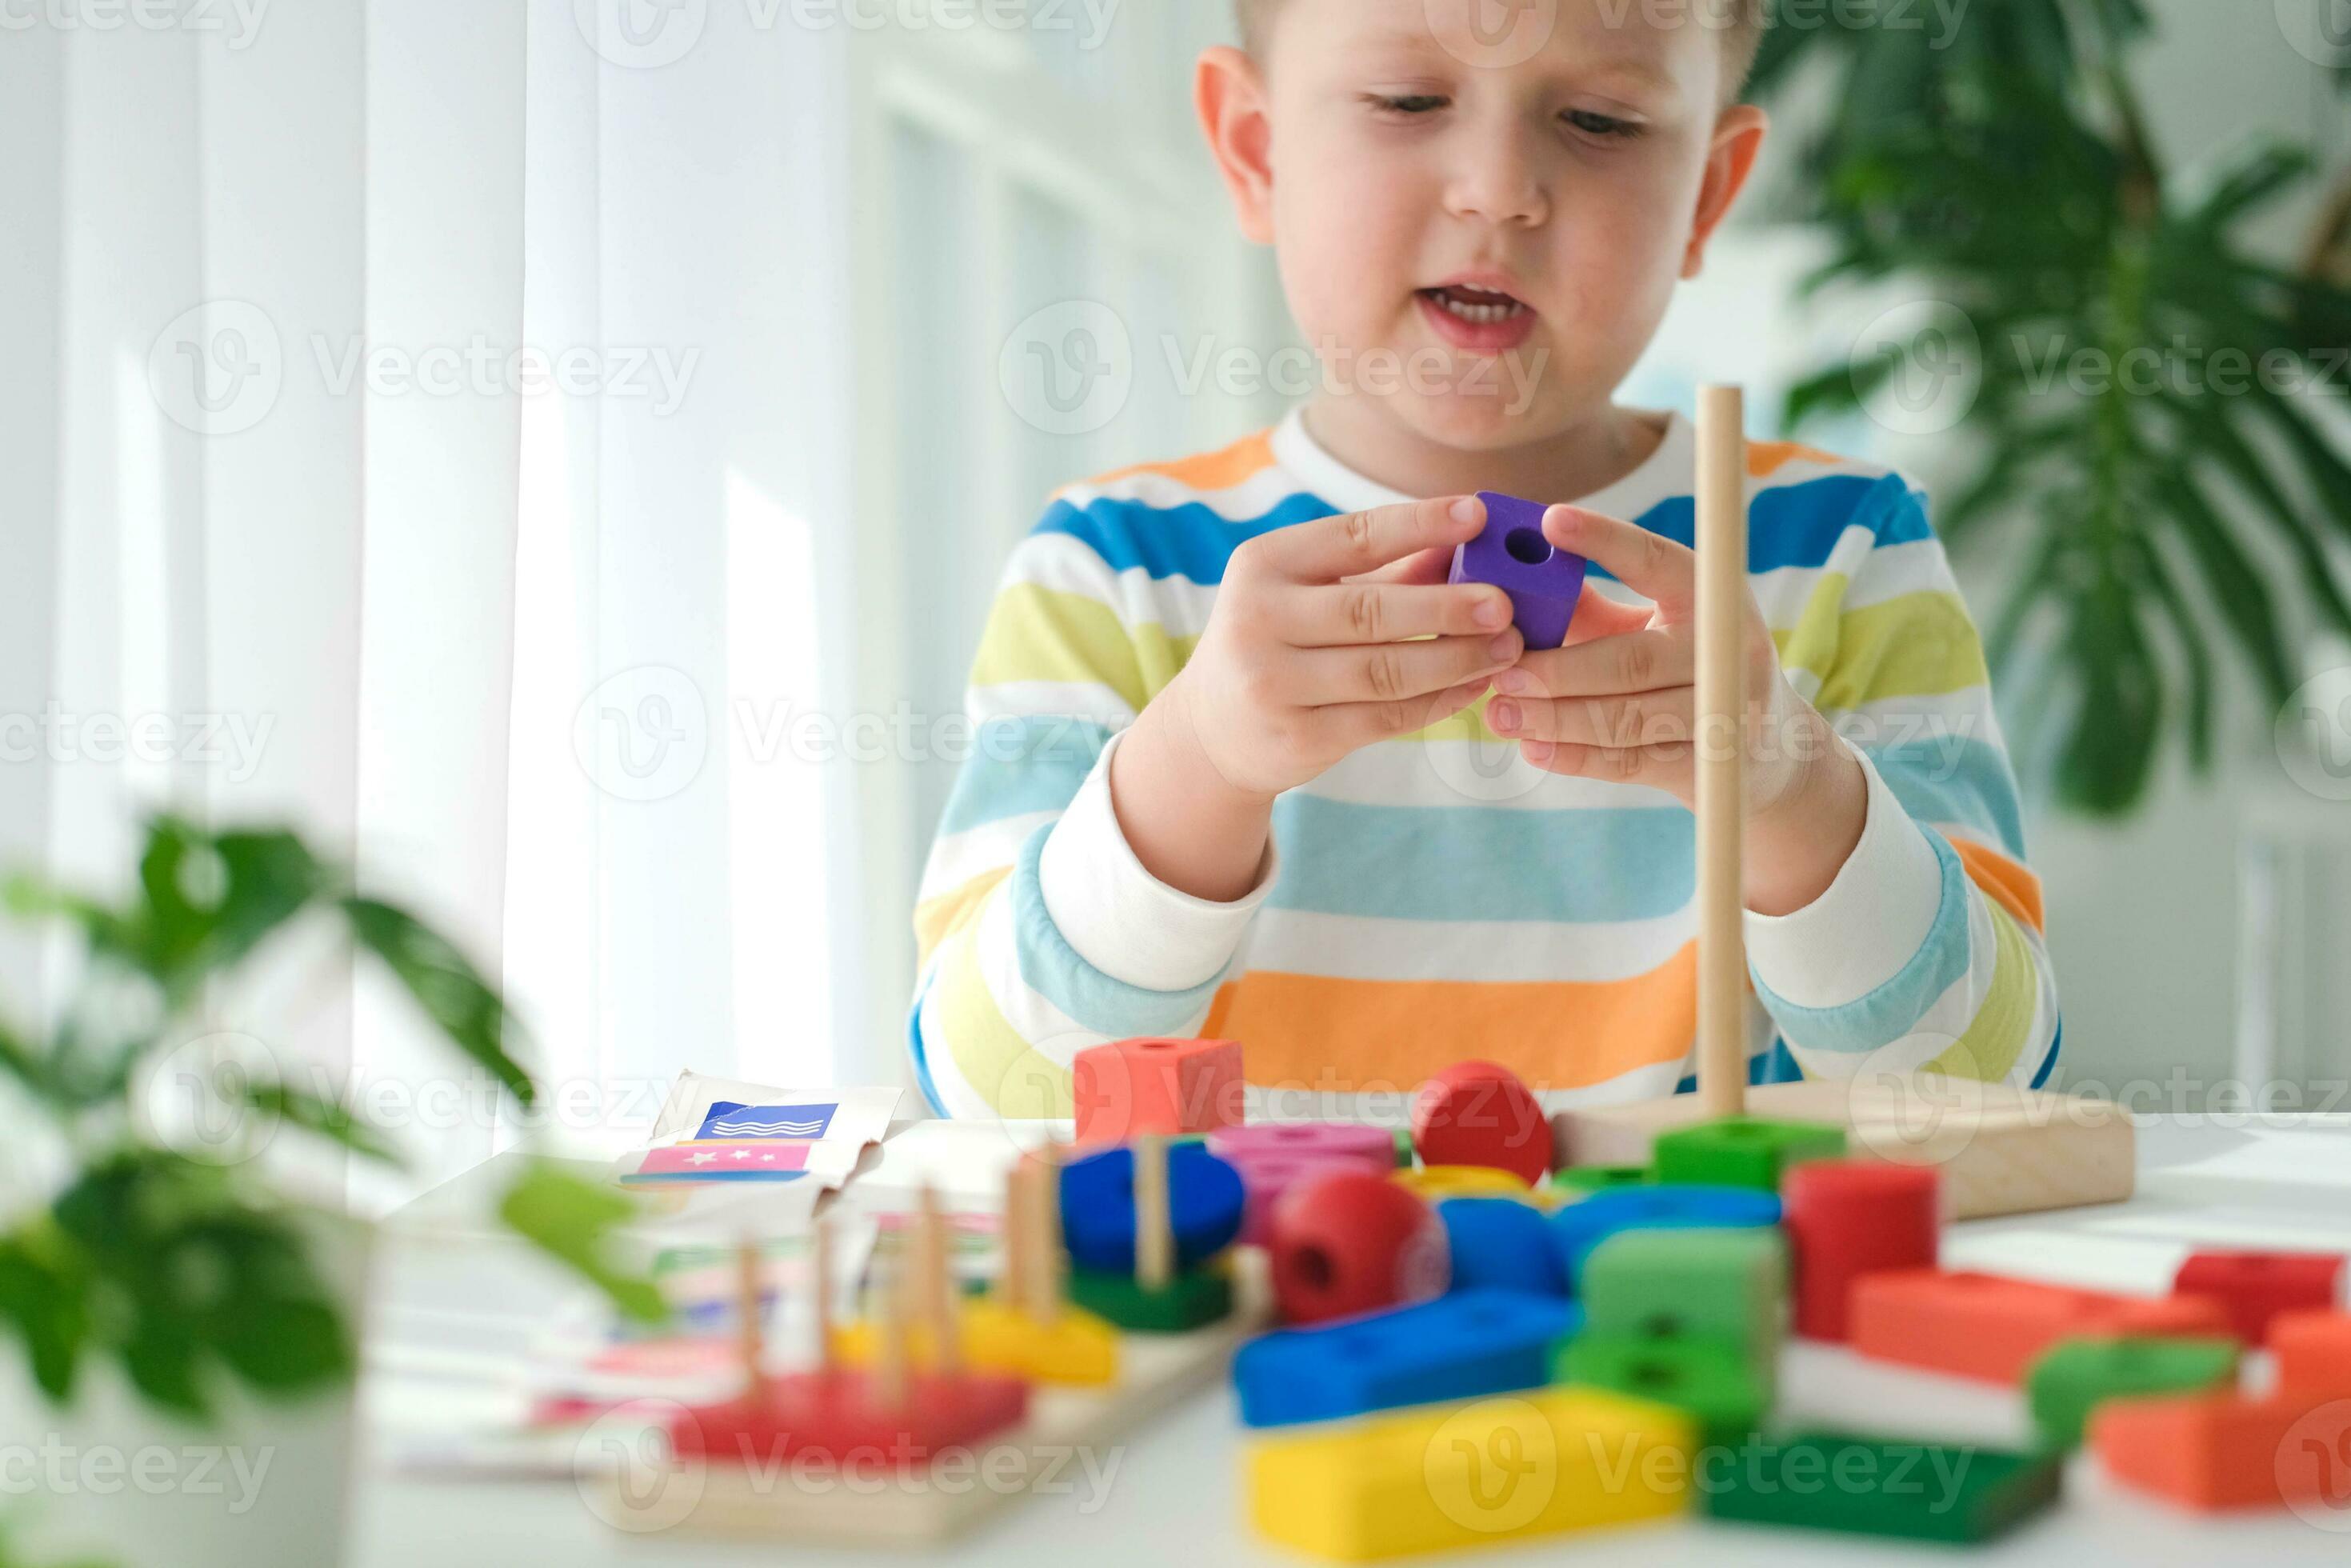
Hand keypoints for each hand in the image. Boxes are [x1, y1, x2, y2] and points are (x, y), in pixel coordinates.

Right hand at [1112, 496, 1521, 901]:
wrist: (1211, 729)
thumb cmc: (1278, 641)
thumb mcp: (1310, 593)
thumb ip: (1387, 570)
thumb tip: (1471, 539)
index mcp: (1262, 564)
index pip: (1353, 537)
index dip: (1419, 524)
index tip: (1478, 515)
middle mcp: (1258, 619)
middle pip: (1373, 611)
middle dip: (1450, 607)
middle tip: (1506, 605)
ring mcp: (1272, 683)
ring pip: (1386, 671)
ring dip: (1456, 660)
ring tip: (1505, 650)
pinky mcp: (1296, 737)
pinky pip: (1385, 718)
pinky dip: (1437, 702)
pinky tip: (1471, 687)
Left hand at [1483, 504, 1867, 913]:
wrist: (1766, 751)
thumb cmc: (1680, 668)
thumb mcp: (1649, 624)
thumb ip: (1587, 604)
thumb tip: (1508, 579)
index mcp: (1709, 594)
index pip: (1655, 559)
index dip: (1605, 539)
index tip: (1550, 520)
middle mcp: (1725, 649)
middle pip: (1632, 661)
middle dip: (1558, 669)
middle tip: (1500, 669)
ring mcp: (1724, 711)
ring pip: (1627, 719)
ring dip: (1557, 718)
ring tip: (1500, 713)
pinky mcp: (1712, 766)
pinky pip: (1632, 762)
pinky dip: (1577, 758)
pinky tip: (1533, 749)